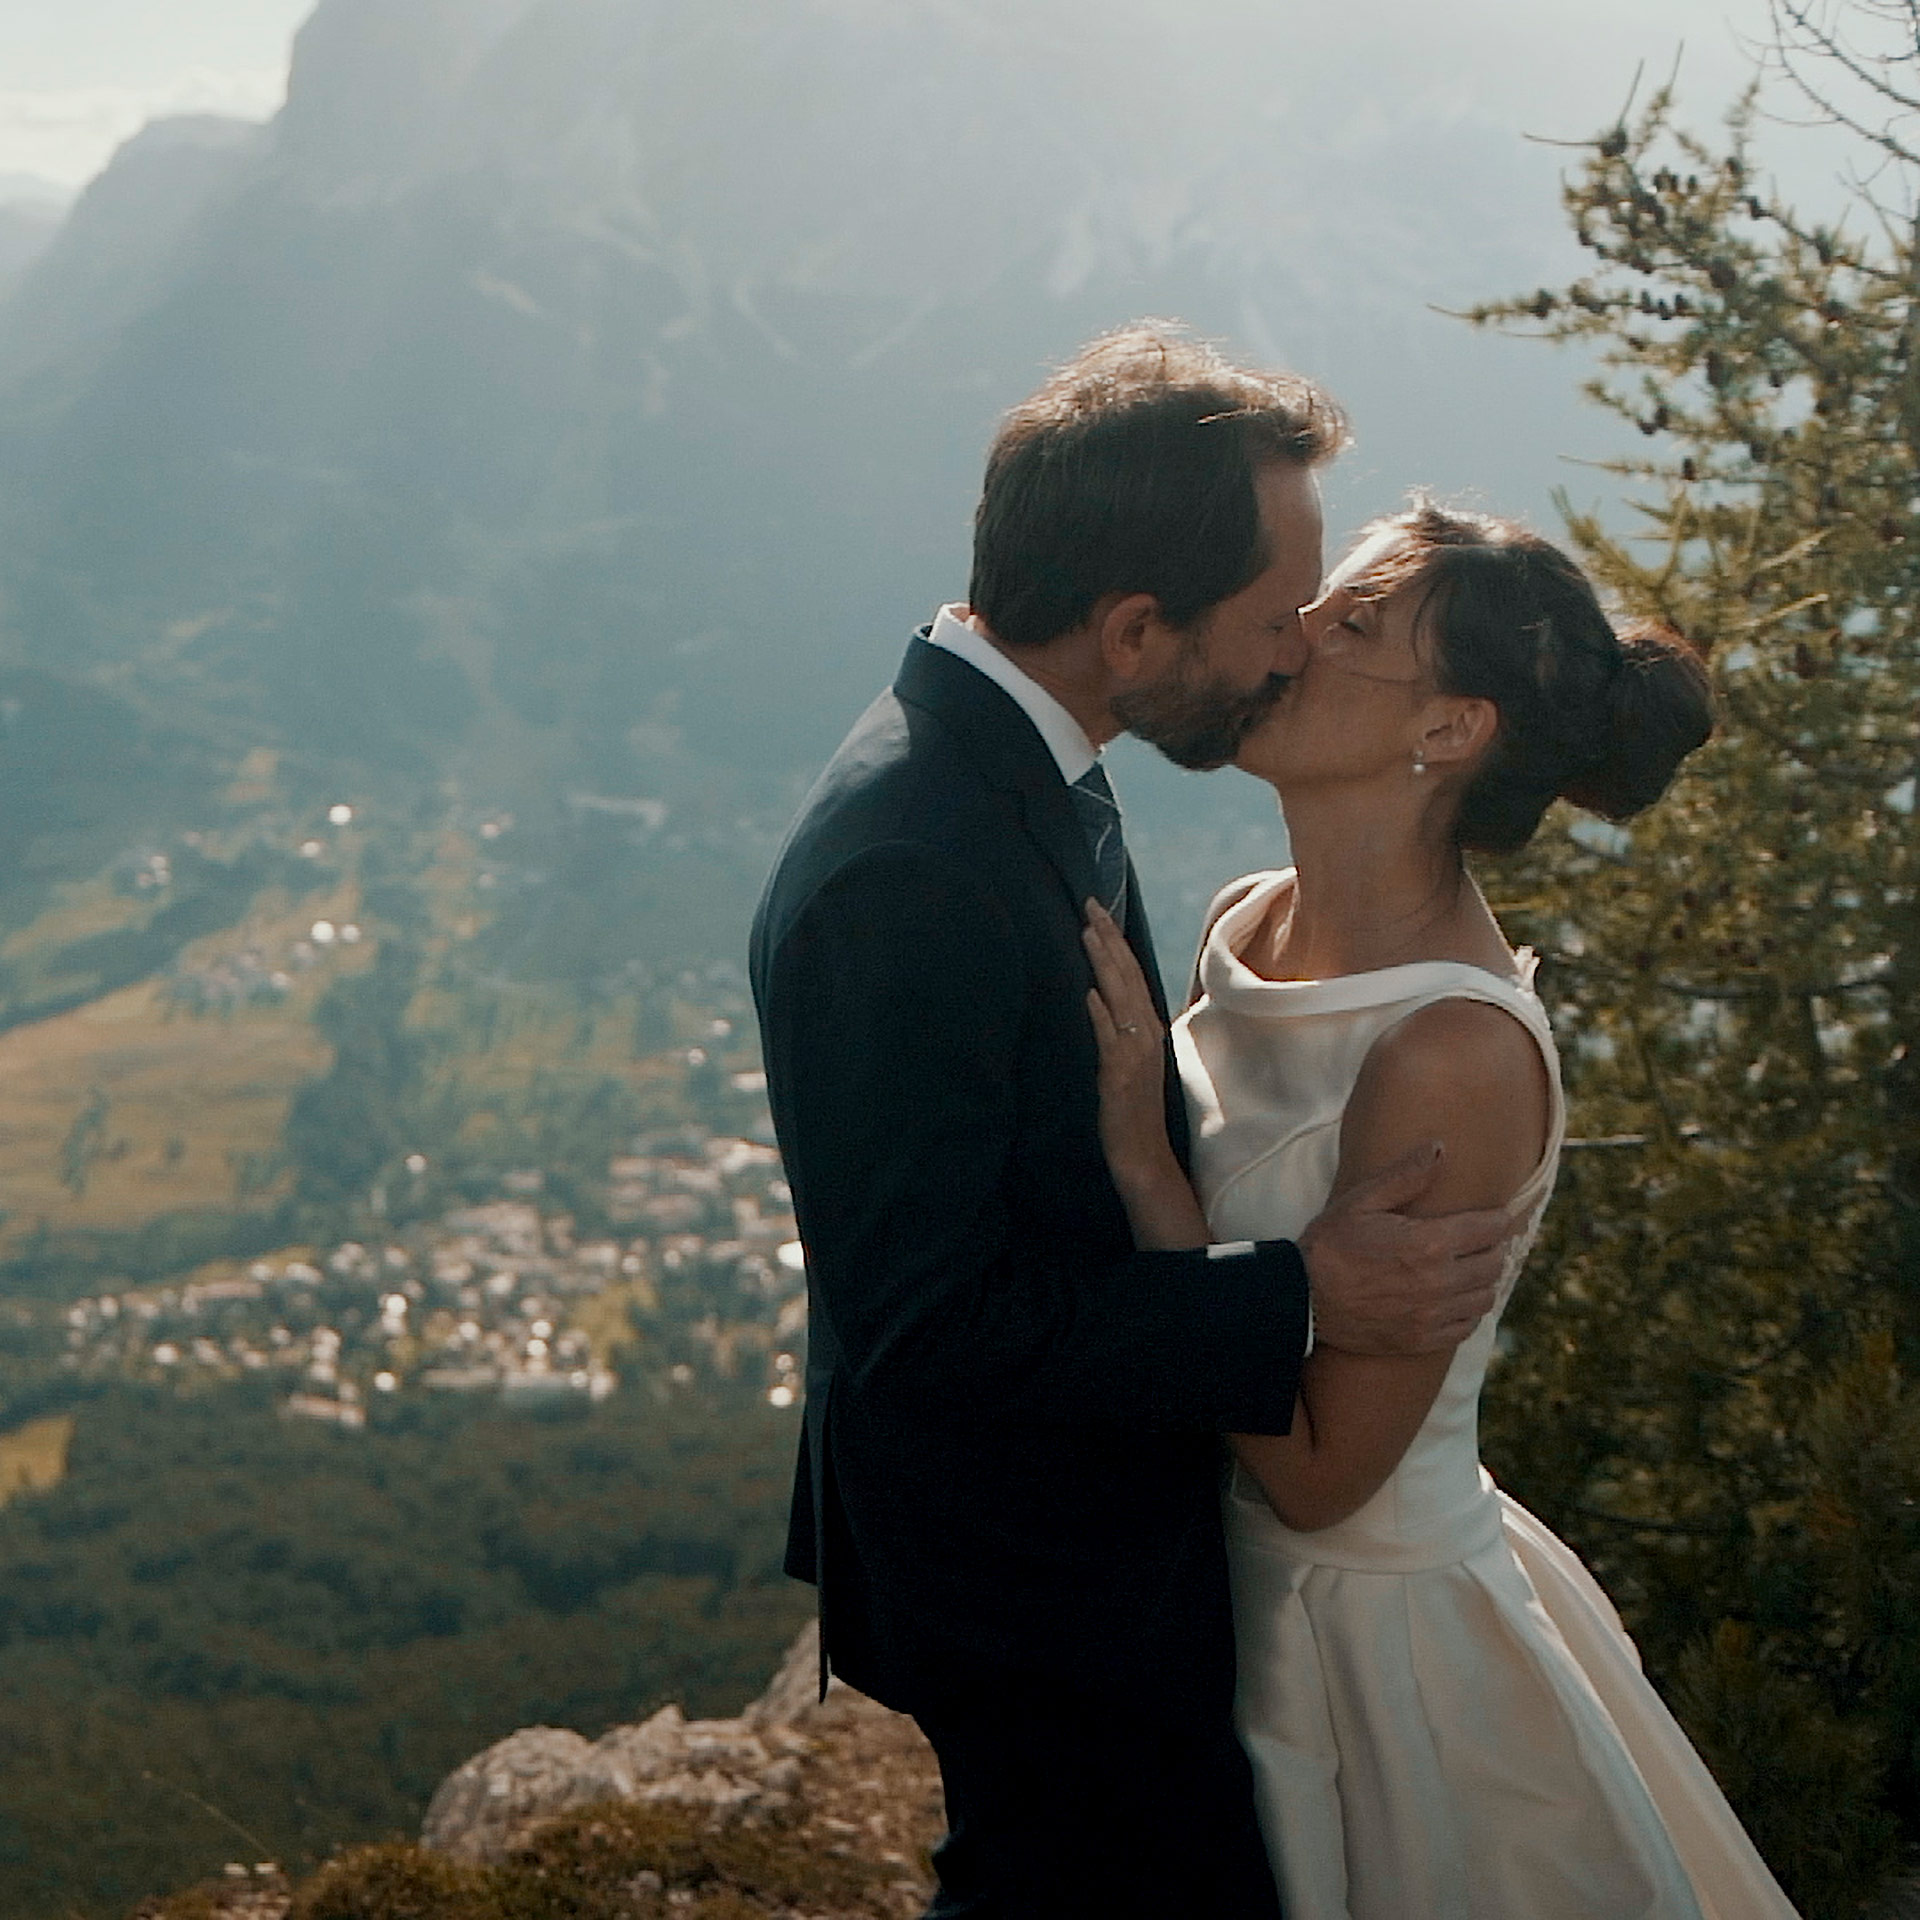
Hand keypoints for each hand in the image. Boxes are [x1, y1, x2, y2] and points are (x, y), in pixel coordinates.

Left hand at [1083, 900, 1174, 1186]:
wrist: (1144, 1154)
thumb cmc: (1133, 1110)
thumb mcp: (1126, 1061)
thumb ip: (1117, 1028)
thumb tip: (1096, 996)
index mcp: (1148, 1028)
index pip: (1131, 974)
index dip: (1115, 943)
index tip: (1099, 914)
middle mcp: (1146, 1033)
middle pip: (1127, 975)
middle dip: (1108, 938)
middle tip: (1091, 905)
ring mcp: (1136, 1052)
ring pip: (1120, 997)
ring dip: (1105, 964)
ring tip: (1088, 932)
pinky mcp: (1121, 1073)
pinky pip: (1111, 1038)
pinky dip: (1102, 1014)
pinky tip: (1090, 993)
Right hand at [1297, 1144, 1514, 1355]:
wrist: (1301, 1298)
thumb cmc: (1329, 1244)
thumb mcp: (1361, 1200)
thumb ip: (1405, 1175)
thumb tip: (1441, 1148)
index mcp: (1429, 1243)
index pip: (1490, 1229)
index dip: (1498, 1219)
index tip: (1496, 1215)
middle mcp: (1438, 1281)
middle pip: (1494, 1263)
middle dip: (1493, 1248)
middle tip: (1483, 1240)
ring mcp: (1431, 1315)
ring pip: (1485, 1297)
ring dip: (1484, 1281)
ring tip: (1472, 1268)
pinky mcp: (1421, 1340)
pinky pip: (1466, 1327)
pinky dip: (1469, 1311)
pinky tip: (1456, 1300)